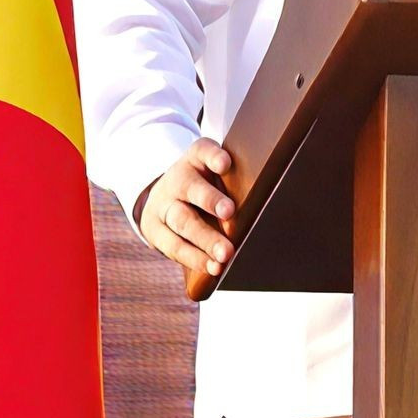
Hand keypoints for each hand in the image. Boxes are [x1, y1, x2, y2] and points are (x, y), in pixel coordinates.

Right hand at [136, 137, 236, 276]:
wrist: (163, 198)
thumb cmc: (204, 186)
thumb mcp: (214, 174)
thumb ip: (234, 180)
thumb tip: (262, 200)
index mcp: (195, 158)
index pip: (203, 150)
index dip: (214, 156)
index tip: (225, 163)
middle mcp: (177, 179)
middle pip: (191, 188)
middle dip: (210, 201)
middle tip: (229, 212)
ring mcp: (163, 205)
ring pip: (183, 221)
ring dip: (205, 239)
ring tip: (225, 254)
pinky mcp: (155, 230)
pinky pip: (174, 246)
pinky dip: (195, 258)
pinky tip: (213, 267)